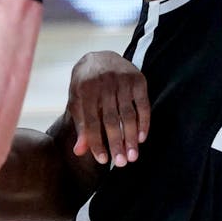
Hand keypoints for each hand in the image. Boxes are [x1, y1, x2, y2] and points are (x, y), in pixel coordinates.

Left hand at [68, 51, 149, 166]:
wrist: (100, 57)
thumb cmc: (86, 85)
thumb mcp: (77, 102)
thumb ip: (80, 126)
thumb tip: (79, 152)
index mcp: (85, 90)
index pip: (90, 121)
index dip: (96, 142)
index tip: (103, 160)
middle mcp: (104, 84)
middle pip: (111, 119)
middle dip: (116, 143)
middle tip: (121, 163)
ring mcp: (122, 80)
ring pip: (128, 114)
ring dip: (131, 137)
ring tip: (133, 156)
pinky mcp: (138, 79)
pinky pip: (143, 104)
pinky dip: (144, 122)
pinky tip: (142, 138)